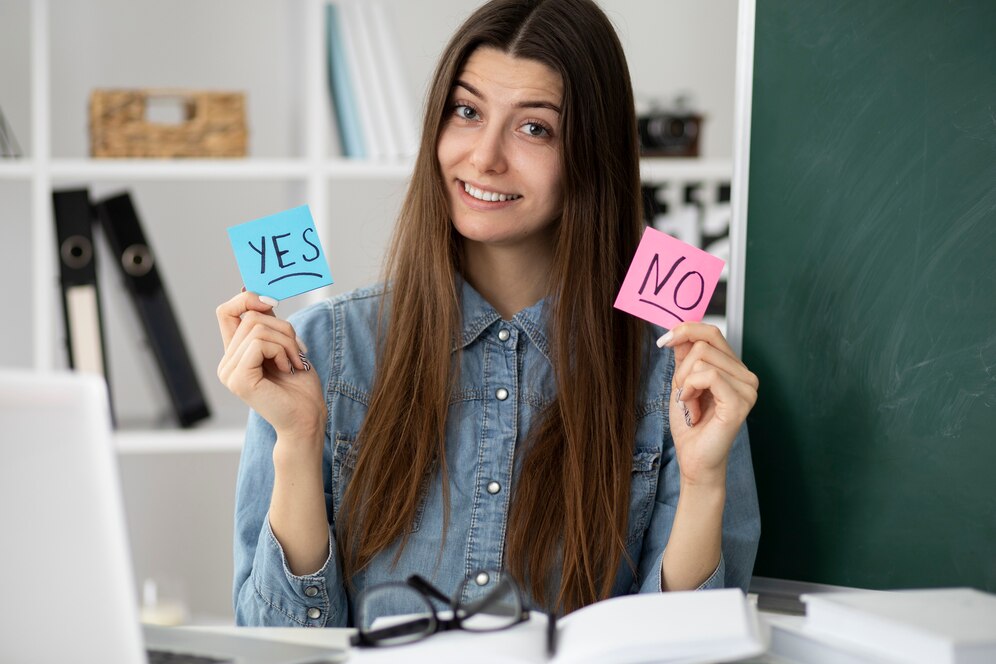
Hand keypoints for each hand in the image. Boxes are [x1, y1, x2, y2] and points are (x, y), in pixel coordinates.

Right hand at [216, 291, 325, 446]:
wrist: (307, 418)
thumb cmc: (300, 387)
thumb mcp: (284, 346)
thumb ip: (269, 326)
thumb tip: (261, 295)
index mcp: (235, 355)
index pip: (226, 312)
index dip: (247, 299)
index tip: (272, 303)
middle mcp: (227, 363)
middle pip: (250, 318)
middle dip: (283, 328)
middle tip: (297, 351)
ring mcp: (229, 373)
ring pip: (257, 329)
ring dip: (286, 342)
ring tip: (293, 362)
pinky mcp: (239, 379)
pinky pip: (259, 343)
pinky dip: (280, 351)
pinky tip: (287, 368)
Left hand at [658, 323, 757, 487]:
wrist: (694, 459)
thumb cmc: (690, 424)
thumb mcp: (683, 381)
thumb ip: (685, 355)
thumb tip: (680, 330)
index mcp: (735, 368)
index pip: (712, 331)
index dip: (686, 330)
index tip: (664, 340)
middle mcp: (746, 375)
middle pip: (703, 344)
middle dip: (682, 369)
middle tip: (684, 394)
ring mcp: (747, 388)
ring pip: (702, 359)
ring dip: (685, 383)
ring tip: (692, 405)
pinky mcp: (740, 402)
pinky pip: (708, 375)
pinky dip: (691, 389)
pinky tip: (693, 409)